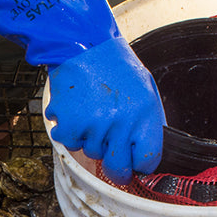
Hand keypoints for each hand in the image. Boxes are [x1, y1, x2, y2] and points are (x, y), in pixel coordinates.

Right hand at [45, 37, 164, 184]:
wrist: (81, 45)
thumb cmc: (113, 66)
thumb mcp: (144, 88)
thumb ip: (146, 120)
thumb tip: (145, 150)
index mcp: (143, 113)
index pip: (147, 159)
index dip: (142, 166)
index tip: (137, 167)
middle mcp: (119, 122)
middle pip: (119, 168)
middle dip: (118, 172)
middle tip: (116, 170)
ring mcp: (92, 126)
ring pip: (92, 153)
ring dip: (91, 141)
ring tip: (91, 116)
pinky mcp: (69, 125)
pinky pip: (70, 144)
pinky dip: (71, 133)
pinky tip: (74, 114)